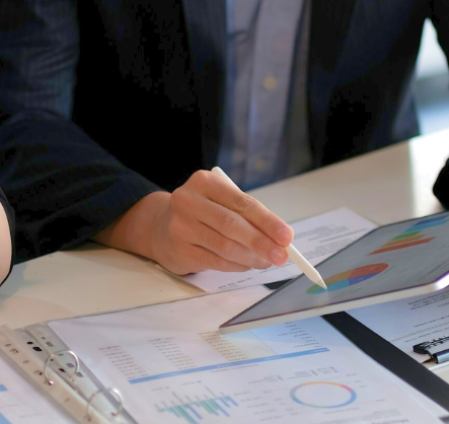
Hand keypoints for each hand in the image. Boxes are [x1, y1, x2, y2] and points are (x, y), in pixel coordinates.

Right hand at [100, 171, 295, 274]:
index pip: (242, 202)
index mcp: (204, 182)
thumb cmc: (202, 213)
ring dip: (251, 257)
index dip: (268, 221)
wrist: (161, 227)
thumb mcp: (221, 202)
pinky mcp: (179, 249)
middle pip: (232, 224)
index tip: (287, 236)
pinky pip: (216, 261)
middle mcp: (188, 201)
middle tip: (281, 256)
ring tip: (266, 262)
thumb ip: (248, 216)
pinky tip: (247, 265)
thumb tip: (281, 239)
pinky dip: (237, 265)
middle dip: (262, 242)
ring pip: (225, 245)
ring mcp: (180, 226)